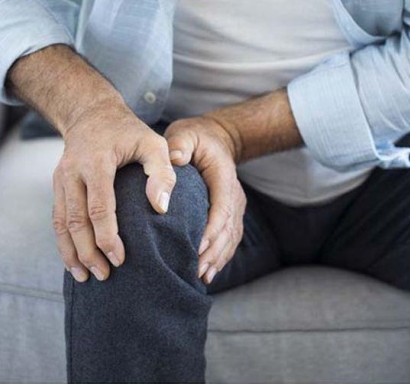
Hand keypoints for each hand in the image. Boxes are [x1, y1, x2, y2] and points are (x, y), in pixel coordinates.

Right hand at [53, 102, 175, 281]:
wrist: (93, 114)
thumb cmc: (130, 132)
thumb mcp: (153, 143)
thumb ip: (162, 172)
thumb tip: (161, 208)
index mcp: (96, 162)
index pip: (99, 207)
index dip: (107, 236)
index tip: (120, 258)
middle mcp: (72, 172)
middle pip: (75, 221)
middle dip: (88, 252)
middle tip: (104, 275)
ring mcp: (61, 179)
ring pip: (60, 223)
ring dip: (71, 252)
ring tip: (85, 276)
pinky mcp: (58, 186)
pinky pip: (57, 218)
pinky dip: (64, 242)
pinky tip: (74, 260)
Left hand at [164, 116, 245, 283]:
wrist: (217, 139)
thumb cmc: (196, 138)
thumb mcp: (185, 134)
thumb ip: (180, 144)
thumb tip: (174, 159)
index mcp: (224, 177)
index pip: (221, 207)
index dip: (211, 230)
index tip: (197, 248)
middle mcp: (234, 194)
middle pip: (228, 228)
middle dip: (213, 251)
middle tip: (195, 270)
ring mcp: (235, 205)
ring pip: (231, 237)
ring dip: (218, 258)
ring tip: (202, 276)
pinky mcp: (231, 213)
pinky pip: (230, 238)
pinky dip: (221, 256)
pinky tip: (209, 272)